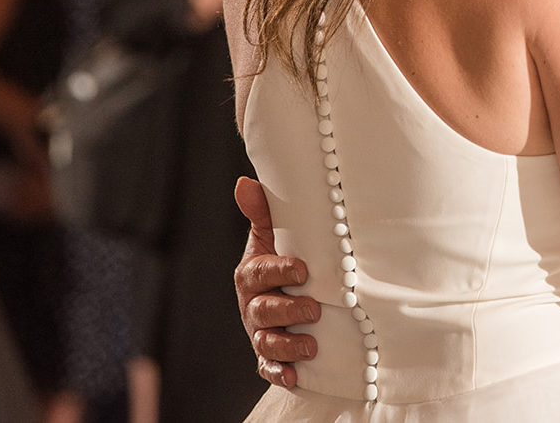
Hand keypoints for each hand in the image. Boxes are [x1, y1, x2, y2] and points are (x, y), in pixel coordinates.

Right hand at [235, 177, 318, 387]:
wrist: (288, 286)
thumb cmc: (282, 256)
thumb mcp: (273, 234)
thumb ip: (262, 211)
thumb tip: (245, 182)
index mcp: (252, 273)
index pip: (262, 271)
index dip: (280, 270)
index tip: (303, 269)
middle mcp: (253, 304)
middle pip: (264, 310)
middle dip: (288, 310)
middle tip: (313, 309)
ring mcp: (260, 331)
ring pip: (267, 341)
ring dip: (287, 345)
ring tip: (310, 345)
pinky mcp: (269, 354)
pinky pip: (269, 366)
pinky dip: (278, 372)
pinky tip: (292, 376)